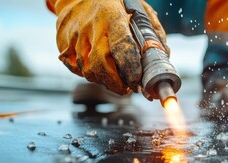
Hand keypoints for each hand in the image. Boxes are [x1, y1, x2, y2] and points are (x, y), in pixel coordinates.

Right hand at [47, 0, 168, 94]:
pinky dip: (89, 75)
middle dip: (116, 83)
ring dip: (103, 81)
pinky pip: (76, 68)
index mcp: (112, 16)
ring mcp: (74, 36)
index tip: (137, 81)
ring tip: (115, 80)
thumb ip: (152, 29)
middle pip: (101, 63)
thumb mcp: (136, 7)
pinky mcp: (63, 44)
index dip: (130, 68)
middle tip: (127, 89)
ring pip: (87, 69)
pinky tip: (98, 71)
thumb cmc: (113, 2)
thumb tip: (164, 54)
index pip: (122, 45)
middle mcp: (91, 27)